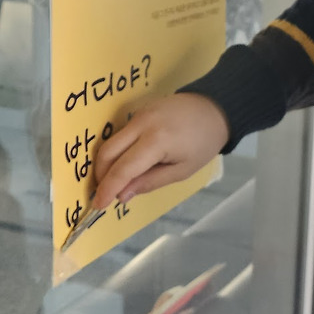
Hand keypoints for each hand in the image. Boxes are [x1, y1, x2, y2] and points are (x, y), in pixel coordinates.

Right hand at [91, 93, 228, 209]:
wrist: (214, 109)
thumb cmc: (203, 143)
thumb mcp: (182, 170)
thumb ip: (150, 182)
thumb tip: (122, 195)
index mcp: (157, 141)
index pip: (123, 168)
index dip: (108, 189)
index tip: (99, 205)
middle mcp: (142, 124)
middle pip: (108, 152)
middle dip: (101, 176)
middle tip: (105, 194)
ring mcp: (138, 114)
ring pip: (111, 142)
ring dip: (107, 164)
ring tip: (115, 182)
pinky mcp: (139, 110)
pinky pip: (120, 134)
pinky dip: (117, 151)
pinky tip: (124, 164)